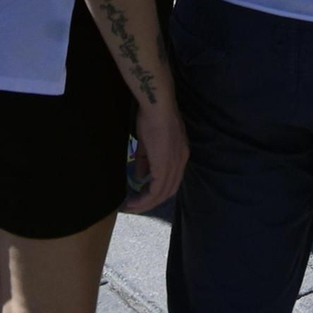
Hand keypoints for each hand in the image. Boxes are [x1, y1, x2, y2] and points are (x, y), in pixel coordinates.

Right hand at [123, 97, 187, 214]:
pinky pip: (155, 191)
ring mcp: (174, 165)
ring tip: (132, 206)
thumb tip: (140, 176)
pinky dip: (145, 199)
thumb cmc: (152, 117)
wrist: (157, 106)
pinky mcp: (164, 168)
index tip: (142, 194)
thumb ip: (145, 160)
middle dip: (151, 201)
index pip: (172, 180)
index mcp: (180, 154)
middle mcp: (180, 162)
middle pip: (168, 191)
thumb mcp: (148, 142)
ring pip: (162, 194)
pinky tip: (134, 201)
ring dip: (146, 203)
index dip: (158, 190)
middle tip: (135, 205)